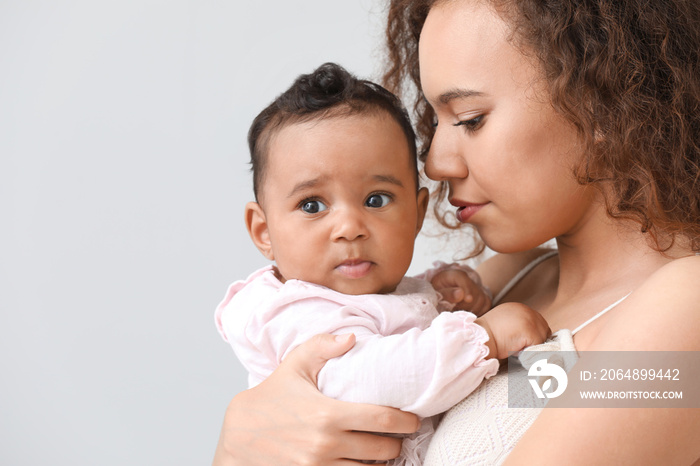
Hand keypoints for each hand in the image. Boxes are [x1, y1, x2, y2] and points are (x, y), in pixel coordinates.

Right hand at [213, 333, 419, 465]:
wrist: (237, 436)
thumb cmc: (270, 398)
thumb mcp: (294, 366)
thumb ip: (323, 346)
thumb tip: (351, 338)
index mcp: (328, 414)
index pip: (382, 420)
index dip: (406, 421)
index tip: (413, 418)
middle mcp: (326, 445)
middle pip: (383, 449)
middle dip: (396, 442)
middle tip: (399, 434)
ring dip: (380, 462)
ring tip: (383, 449)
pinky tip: (362, 462)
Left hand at [431, 269, 491, 315]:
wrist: (440, 294)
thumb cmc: (436, 293)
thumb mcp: (436, 292)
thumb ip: (446, 293)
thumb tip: (460, 294)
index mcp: (455, 275)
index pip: (465, 279)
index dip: (468, 289)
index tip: (468, 299)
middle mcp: (468, 280)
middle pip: (476, 291)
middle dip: (467, 304)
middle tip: (456, 312)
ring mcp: (476, 288)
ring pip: (482, 299)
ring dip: (473, 310)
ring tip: (460, 315)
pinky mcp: (480, 297)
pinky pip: (486, 304)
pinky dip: (480, 311)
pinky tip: (469, 316)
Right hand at [475, 303, 550, 359]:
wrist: (480, 338)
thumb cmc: (487, 335)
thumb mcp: (503, 323)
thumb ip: (516, 324)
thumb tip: (528, 337)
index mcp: (518, 307)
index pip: (537, 321)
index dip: (533, 334)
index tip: (523, 342)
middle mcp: (526, 310)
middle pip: (543, 328)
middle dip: (535, 339)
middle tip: (520, 346)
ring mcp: (530, 319)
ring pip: (541, 337)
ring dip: (531, 345)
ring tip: (516, 346)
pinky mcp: (531, 330)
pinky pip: (538, 345)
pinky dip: (529, 350)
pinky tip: (516, 348)